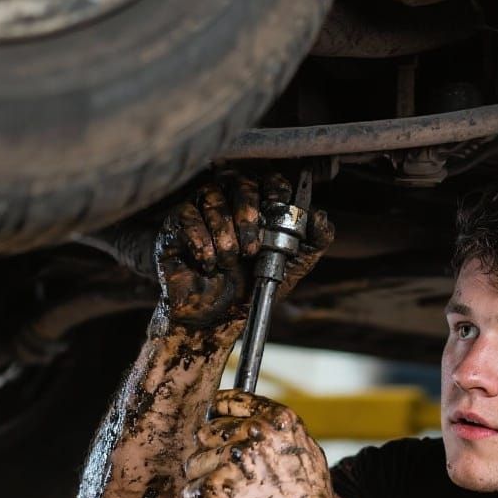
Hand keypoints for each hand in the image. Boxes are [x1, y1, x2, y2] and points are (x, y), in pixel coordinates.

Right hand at [152, 172, 333, 334]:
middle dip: (248, 215)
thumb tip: (321, 217)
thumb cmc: (251, 289)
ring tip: (229, 262)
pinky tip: (209, 263)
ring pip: (211, 197)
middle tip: (252, 249)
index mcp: (259, 207)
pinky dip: (201, 242)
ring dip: (225, 233)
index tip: (279, 209)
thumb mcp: (291, 269)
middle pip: (239, 182)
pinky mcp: (175, 225)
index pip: (269, 180)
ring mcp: (201, 210)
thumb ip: (312, 243)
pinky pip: (186, 216)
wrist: (216, 317)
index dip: (275, 190)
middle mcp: (229, 202)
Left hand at [182, 390, 339, 497]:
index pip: (232, 400)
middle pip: (207, 432)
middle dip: (212, 452)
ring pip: (195, 462)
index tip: (212, 418)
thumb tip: (250, 422)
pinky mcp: (211, 487)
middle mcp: (252, 434)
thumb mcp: (307, 453)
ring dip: (206, 480)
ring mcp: (229, 459)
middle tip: (231, 478)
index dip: (218, 410)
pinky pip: (191, 490)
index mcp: (277, 420)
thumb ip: (277, 433)